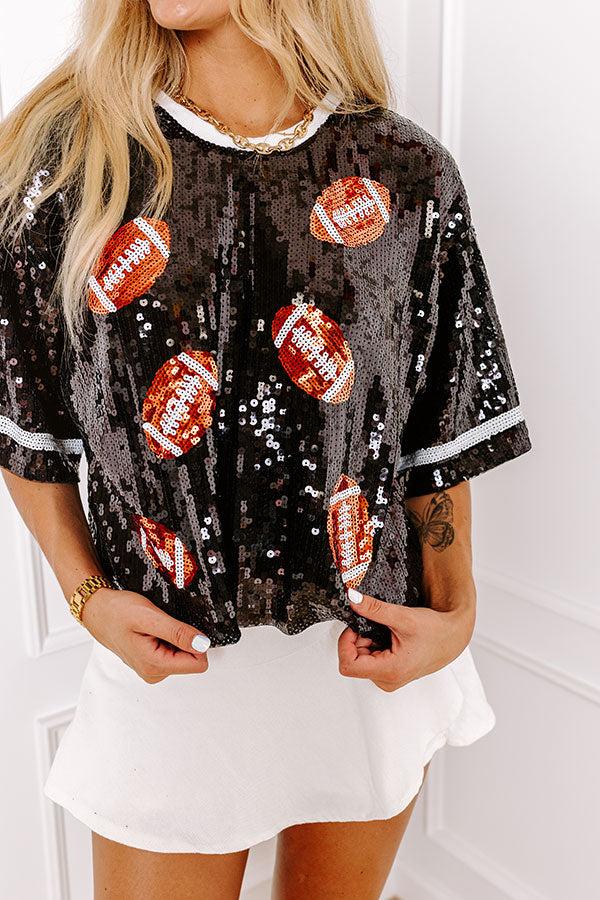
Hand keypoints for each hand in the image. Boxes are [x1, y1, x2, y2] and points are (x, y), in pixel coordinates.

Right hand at [80, 587, 210, 683]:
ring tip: (155, 626)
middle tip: (163, 625)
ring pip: (182, 655)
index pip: (198, 663)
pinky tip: (152, 630)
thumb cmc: (117, 612)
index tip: (182, 627)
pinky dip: (166, 638)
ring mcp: (151, 669)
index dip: (196, 641)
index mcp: (154, 665)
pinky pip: (172, 652)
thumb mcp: (150, 617)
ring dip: (173, 637)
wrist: (98, 611)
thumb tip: (203, 644)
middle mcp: (153, 673)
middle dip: (183, 639)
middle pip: (191, 659)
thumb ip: (178, 633)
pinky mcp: (150, 662)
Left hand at [337, 588, 475, 691]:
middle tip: (373, 625)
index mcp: (390, 671)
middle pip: (353, 661)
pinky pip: (370, 661)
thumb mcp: (403, 617)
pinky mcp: (390, 674)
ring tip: (385, 631)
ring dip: (366, 642)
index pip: (348, 664)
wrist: (453, 638)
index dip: (346, 643)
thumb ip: (374, 609)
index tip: (355, 627)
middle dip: (358, 640)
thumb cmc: (436, 632)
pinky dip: (373, 646)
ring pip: (360, 660)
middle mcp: (387, 680)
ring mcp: (388, 679)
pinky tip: (388, 637)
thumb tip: (353, 599)